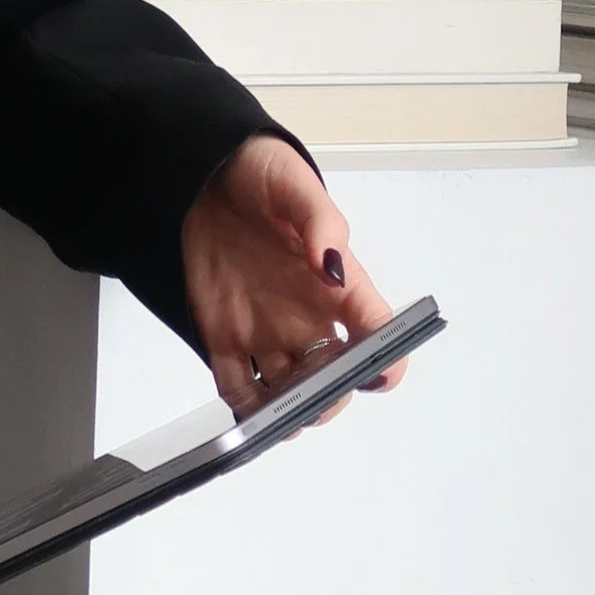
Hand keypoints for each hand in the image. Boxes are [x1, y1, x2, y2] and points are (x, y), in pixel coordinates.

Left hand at [181, 135, 408, 418]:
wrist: (205, 175)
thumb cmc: (262, 176)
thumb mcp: (294, 186)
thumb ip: (321, 224)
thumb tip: (336, 267)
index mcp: (337, 284)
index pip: (377, 329)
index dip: (389, 359)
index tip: (379, 376)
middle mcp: (309, 317)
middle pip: (334, 374)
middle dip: (331, 395)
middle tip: (316, 399)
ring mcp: (267, 330)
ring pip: (290, 390)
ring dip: (291, 411)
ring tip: (282, 419)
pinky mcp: (224, 335)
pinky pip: (238, 385)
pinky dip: (245, 408)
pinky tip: (246, 416)